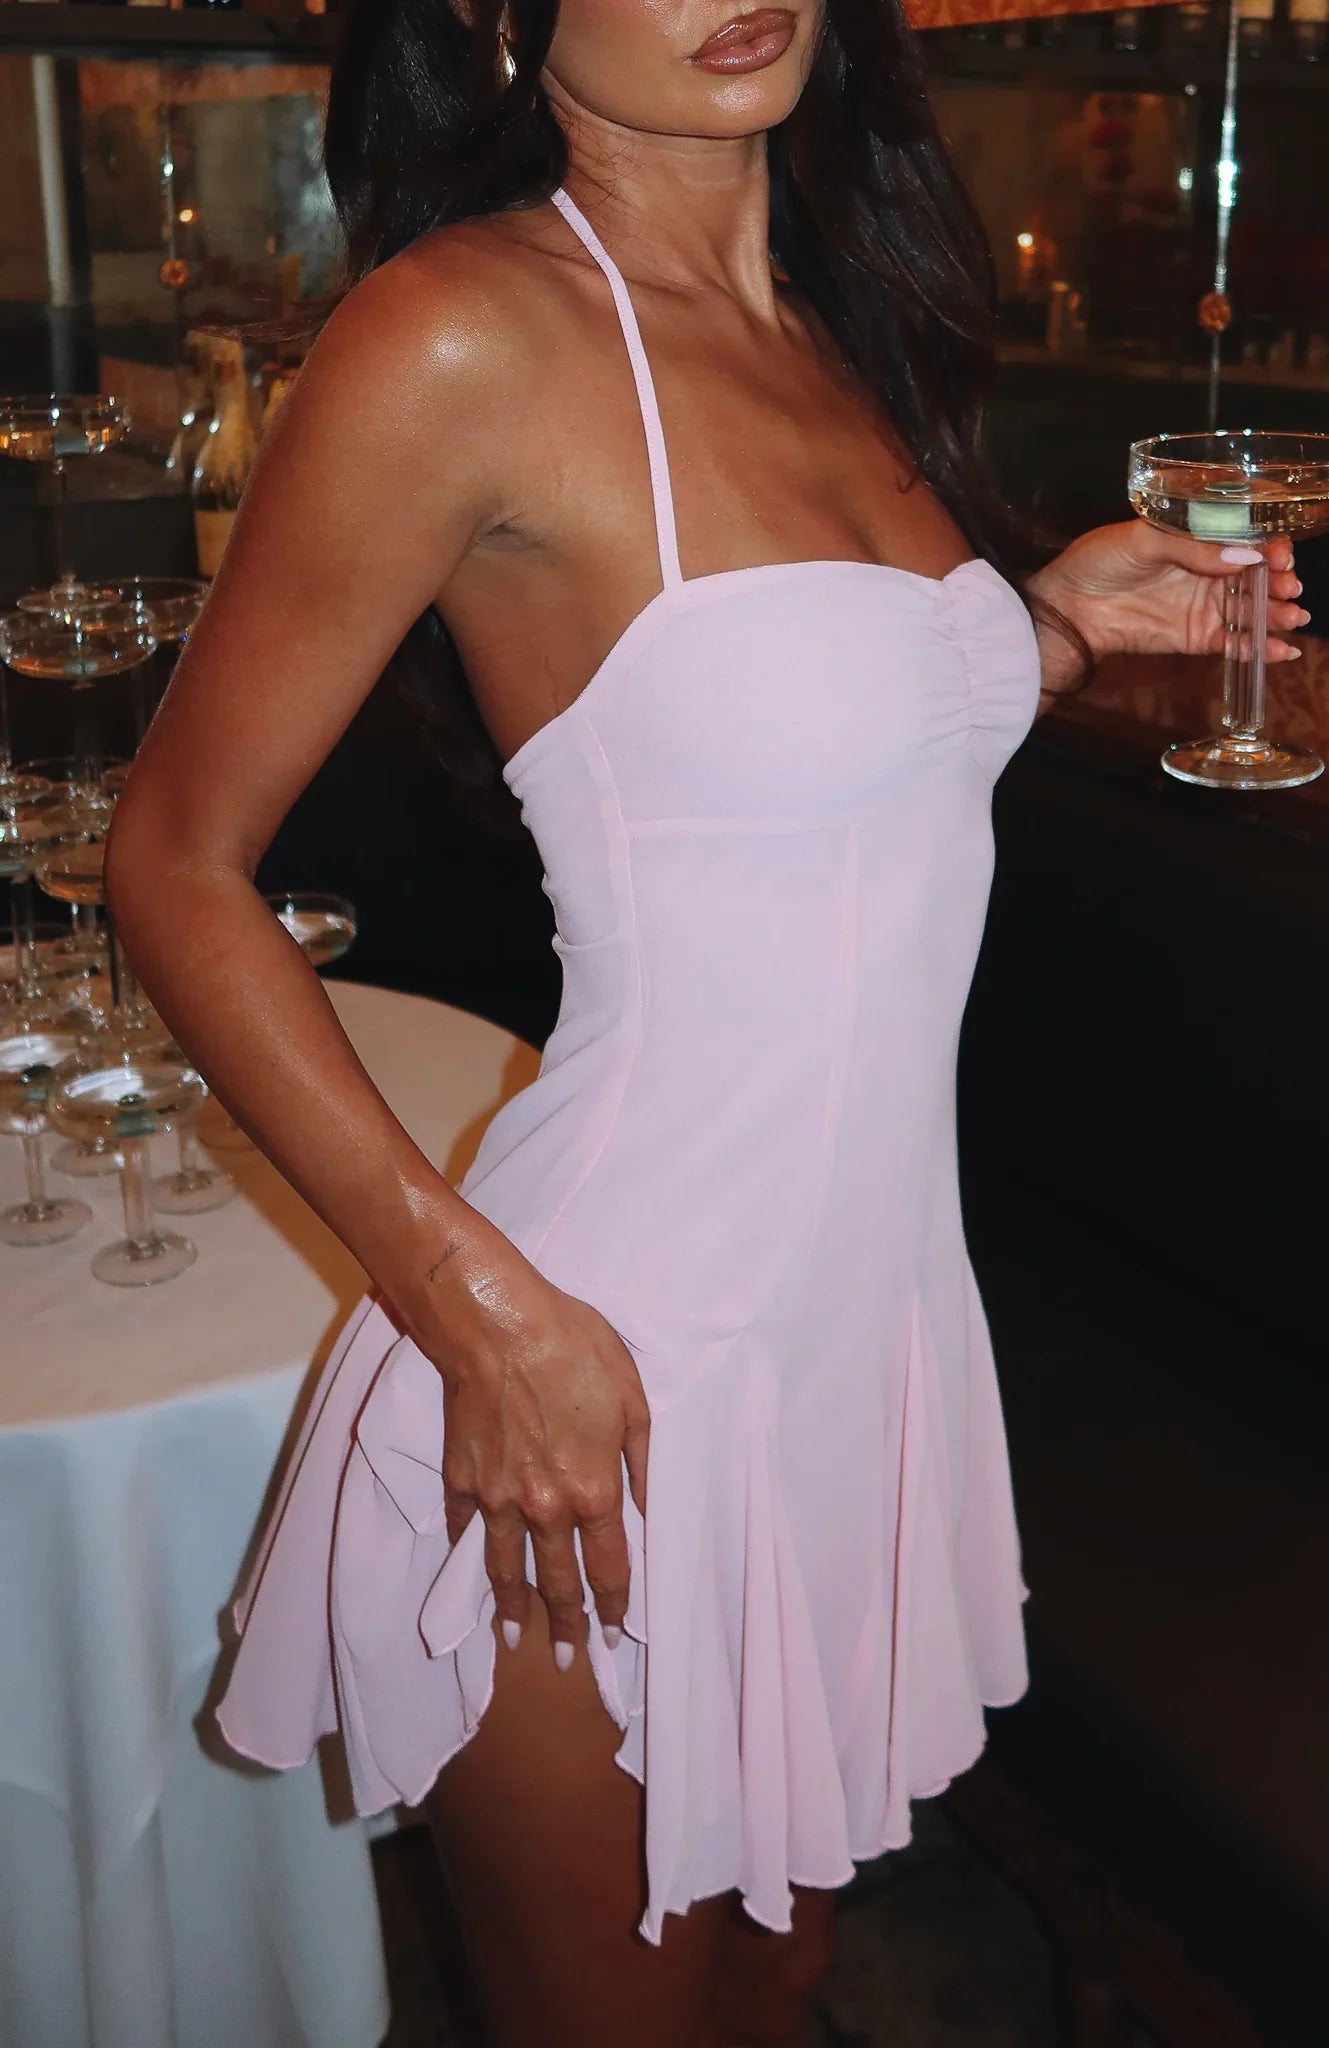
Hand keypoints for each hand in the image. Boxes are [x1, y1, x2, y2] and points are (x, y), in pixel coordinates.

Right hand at [414, 1228, 649, 1669]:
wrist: (494, 1325)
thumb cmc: (572, 1348)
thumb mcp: (632, 1397)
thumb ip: (641, 1460)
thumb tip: (646, 1509)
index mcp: (593, 1491)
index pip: (608, 1567)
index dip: (612, 1606)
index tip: (613, 1633)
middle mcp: (544, 1508)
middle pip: (556, 1582)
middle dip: (566, 1625)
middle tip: (569, 1659)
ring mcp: (496, 1497)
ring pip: (505, 1568)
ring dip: (511, 1608)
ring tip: (513, 1638)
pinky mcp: (460, 1478)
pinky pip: (465, 1526)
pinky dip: (469, 1549)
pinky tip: (471, 1565)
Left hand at [1027, 519, 1308, 693]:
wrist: (1068, 607)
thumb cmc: (1099, 561)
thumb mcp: (1146, 538)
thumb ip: (1194, 546)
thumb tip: (1244, 556)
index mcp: (1198, 540)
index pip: (1245, 541)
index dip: (1268, 548)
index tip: (1280, 555)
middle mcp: (1208, 572)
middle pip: (1256, 577)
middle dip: (1277, 582)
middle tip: (1287, 586)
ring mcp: (1204, 606)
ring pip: (1251, 610)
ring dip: (1276, 615)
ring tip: (1292, 617)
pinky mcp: (1196, 638)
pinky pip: (1234, 643)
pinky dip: (1259, 648)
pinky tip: (1281, 650)